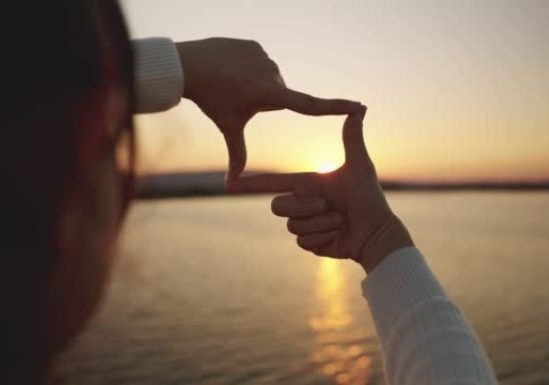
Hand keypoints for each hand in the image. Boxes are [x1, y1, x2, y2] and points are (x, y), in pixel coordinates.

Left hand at [175, 38, 361, 177]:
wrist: (189, 66)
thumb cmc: (211, 100)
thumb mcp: (228, 126)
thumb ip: (237, 153)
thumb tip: (231, 182)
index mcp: (270, 95)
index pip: (310, 105)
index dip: (336, 108)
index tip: (359, 106)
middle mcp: (273, 74)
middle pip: (278, 94)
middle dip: (263, 100)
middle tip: (238, 98)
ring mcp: (264, 57)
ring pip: (268, 78)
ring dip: (255, 84)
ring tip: (232, 84)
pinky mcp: (255, 45)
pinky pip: (258, 62)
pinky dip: (247, 68)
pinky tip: (230, 69)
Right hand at [227, 108, 413, 272]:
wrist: (376, 232)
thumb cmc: (370, 197)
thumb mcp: (359, 165)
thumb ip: (352, 138)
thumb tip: (360, 107)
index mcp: (306, 183)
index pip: (271, 182)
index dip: (250, 183)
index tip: (229, 182)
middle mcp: (301, 203)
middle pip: (277, 206)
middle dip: (303, 207)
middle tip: (326, 205)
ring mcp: (304, 225)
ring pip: (292, 226)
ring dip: (319, 223)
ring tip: (339, 219)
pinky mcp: (310, 243)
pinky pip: (303, 242)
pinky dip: (322, 237)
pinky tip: (337, 234)